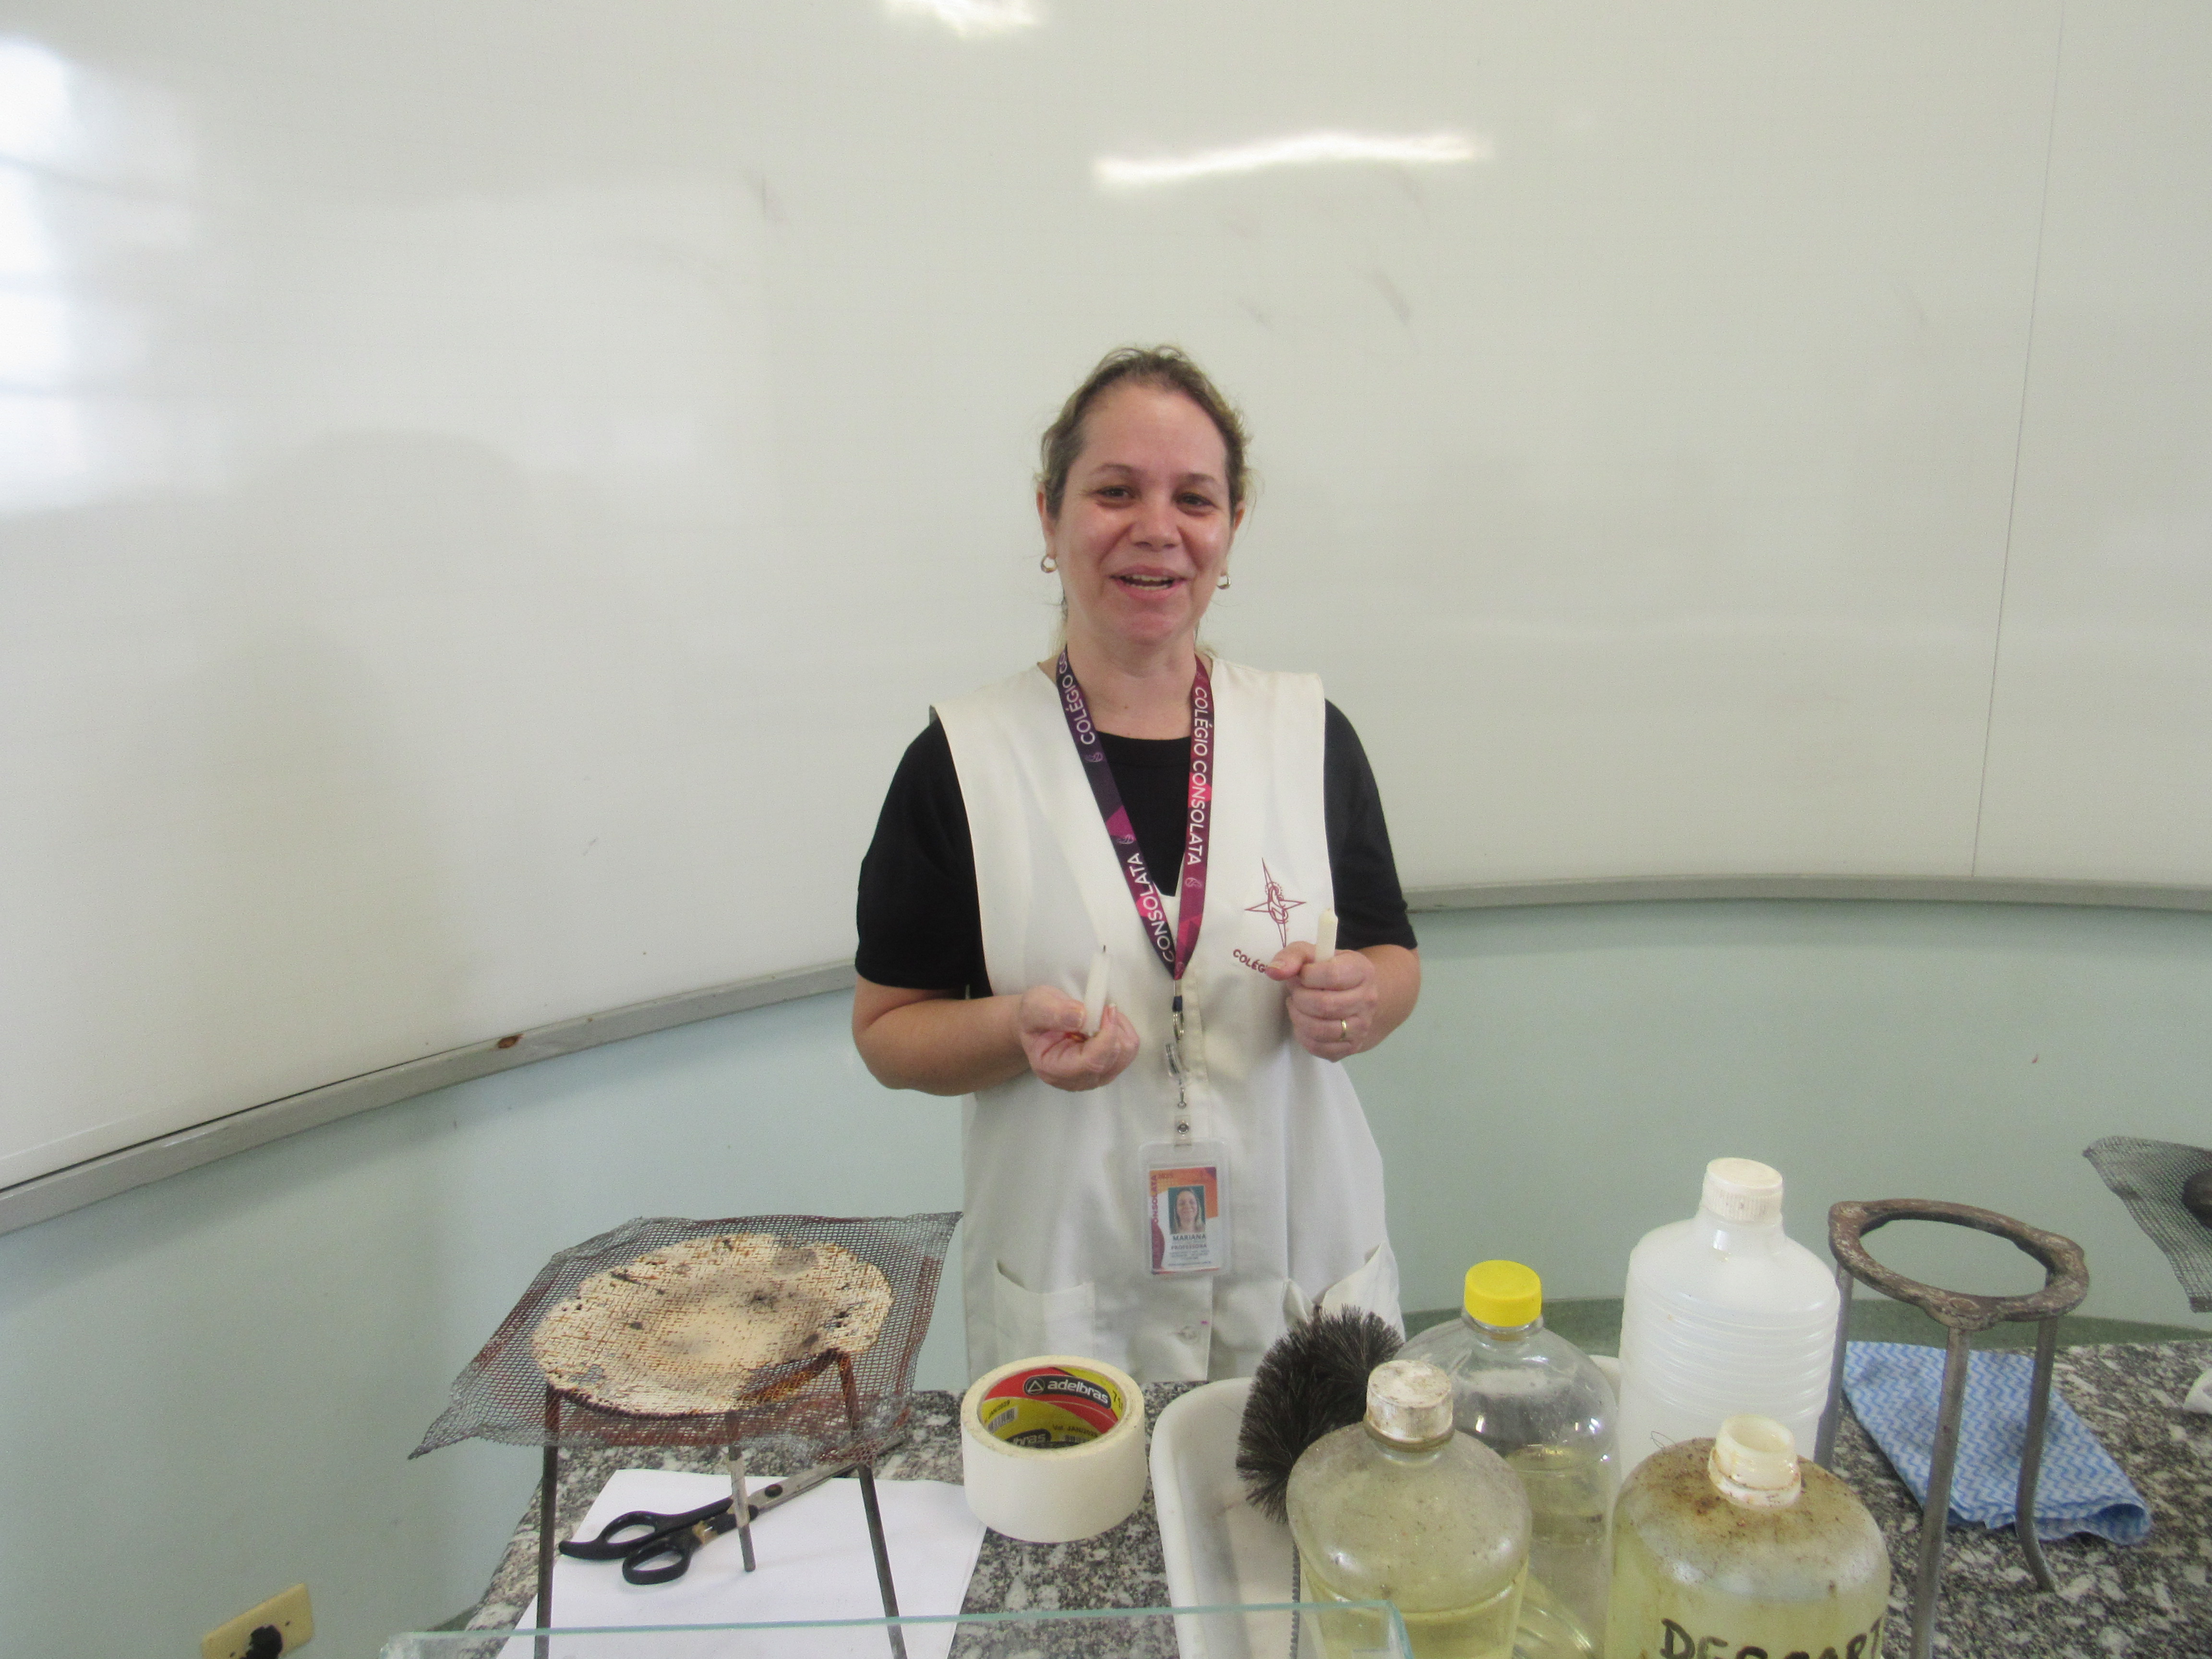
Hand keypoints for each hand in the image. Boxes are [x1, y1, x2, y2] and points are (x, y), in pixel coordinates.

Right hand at [1015, 985, 1140, 1091]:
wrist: (1039, 1025)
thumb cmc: (1035, 1017)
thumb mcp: (1035, 1006)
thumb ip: (1052, 1012)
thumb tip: (1080, 1017)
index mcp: (1053, 1069)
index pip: (1092, 1062)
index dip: (1106, 1035)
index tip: (1107, 1009)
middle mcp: (1076, 1080)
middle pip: (1112, 1058)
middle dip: (1111, 1027)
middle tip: (1095, 1009)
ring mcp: (1094, 1078)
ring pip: (1125, 1054)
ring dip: (1118, 1028)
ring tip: (1097, 1017)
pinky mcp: (1108, 1069)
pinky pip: (1129, 1050)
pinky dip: (1122, 1031)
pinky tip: (1104, 1023)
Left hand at [1266, 941, 1376, 1060]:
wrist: (1352, 994)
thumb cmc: (1327, 970)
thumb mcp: (1311, 954)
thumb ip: (1292, 956)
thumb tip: (1274, 971)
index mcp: (1362, 971)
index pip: (1332, 976)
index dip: (1307, 976)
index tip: (1301, 975)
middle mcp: (1368, 1000)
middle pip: (1324, 1005)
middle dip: (1300, 998)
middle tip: (1296, 992)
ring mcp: (1362, 1026)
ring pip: (1321, 1030)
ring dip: (1299, 1018)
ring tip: (1297, 1007)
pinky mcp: (1351, 1046)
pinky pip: (1320, 1048)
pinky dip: (1303, 1036)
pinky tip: (1303, 1023)